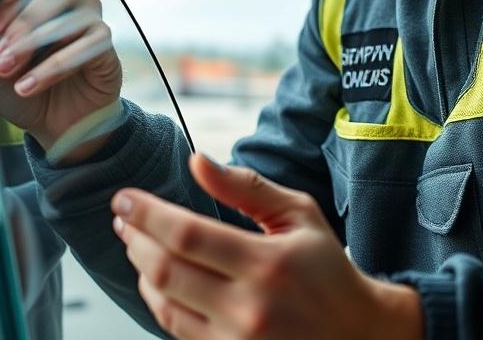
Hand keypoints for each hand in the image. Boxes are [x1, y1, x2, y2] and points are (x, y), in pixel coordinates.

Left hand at [0, 0, 121, 154]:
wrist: (48, 118)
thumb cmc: (15, 77)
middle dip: (20, 18)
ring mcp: (92, 11)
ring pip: (72, 11)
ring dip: (33, 41)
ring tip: (5, 69)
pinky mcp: (104, 42)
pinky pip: (86, 45)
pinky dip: (53, 67)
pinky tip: (27, 87)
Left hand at [111, 154, 423, 339]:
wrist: (358, 336)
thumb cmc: (327, 271)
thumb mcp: (298, 215)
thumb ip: (246, 187)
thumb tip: (197, 161)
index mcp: (267, 264)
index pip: (186, 235)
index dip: (146, 213)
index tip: (124, 197)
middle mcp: (249, 308)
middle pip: (165, 269)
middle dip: (134, 238)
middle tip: (124, 217)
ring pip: (163, 304)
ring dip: (140, 269)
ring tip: (136, 243)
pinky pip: (176, 330)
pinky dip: (159, 300)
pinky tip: (157, 278)